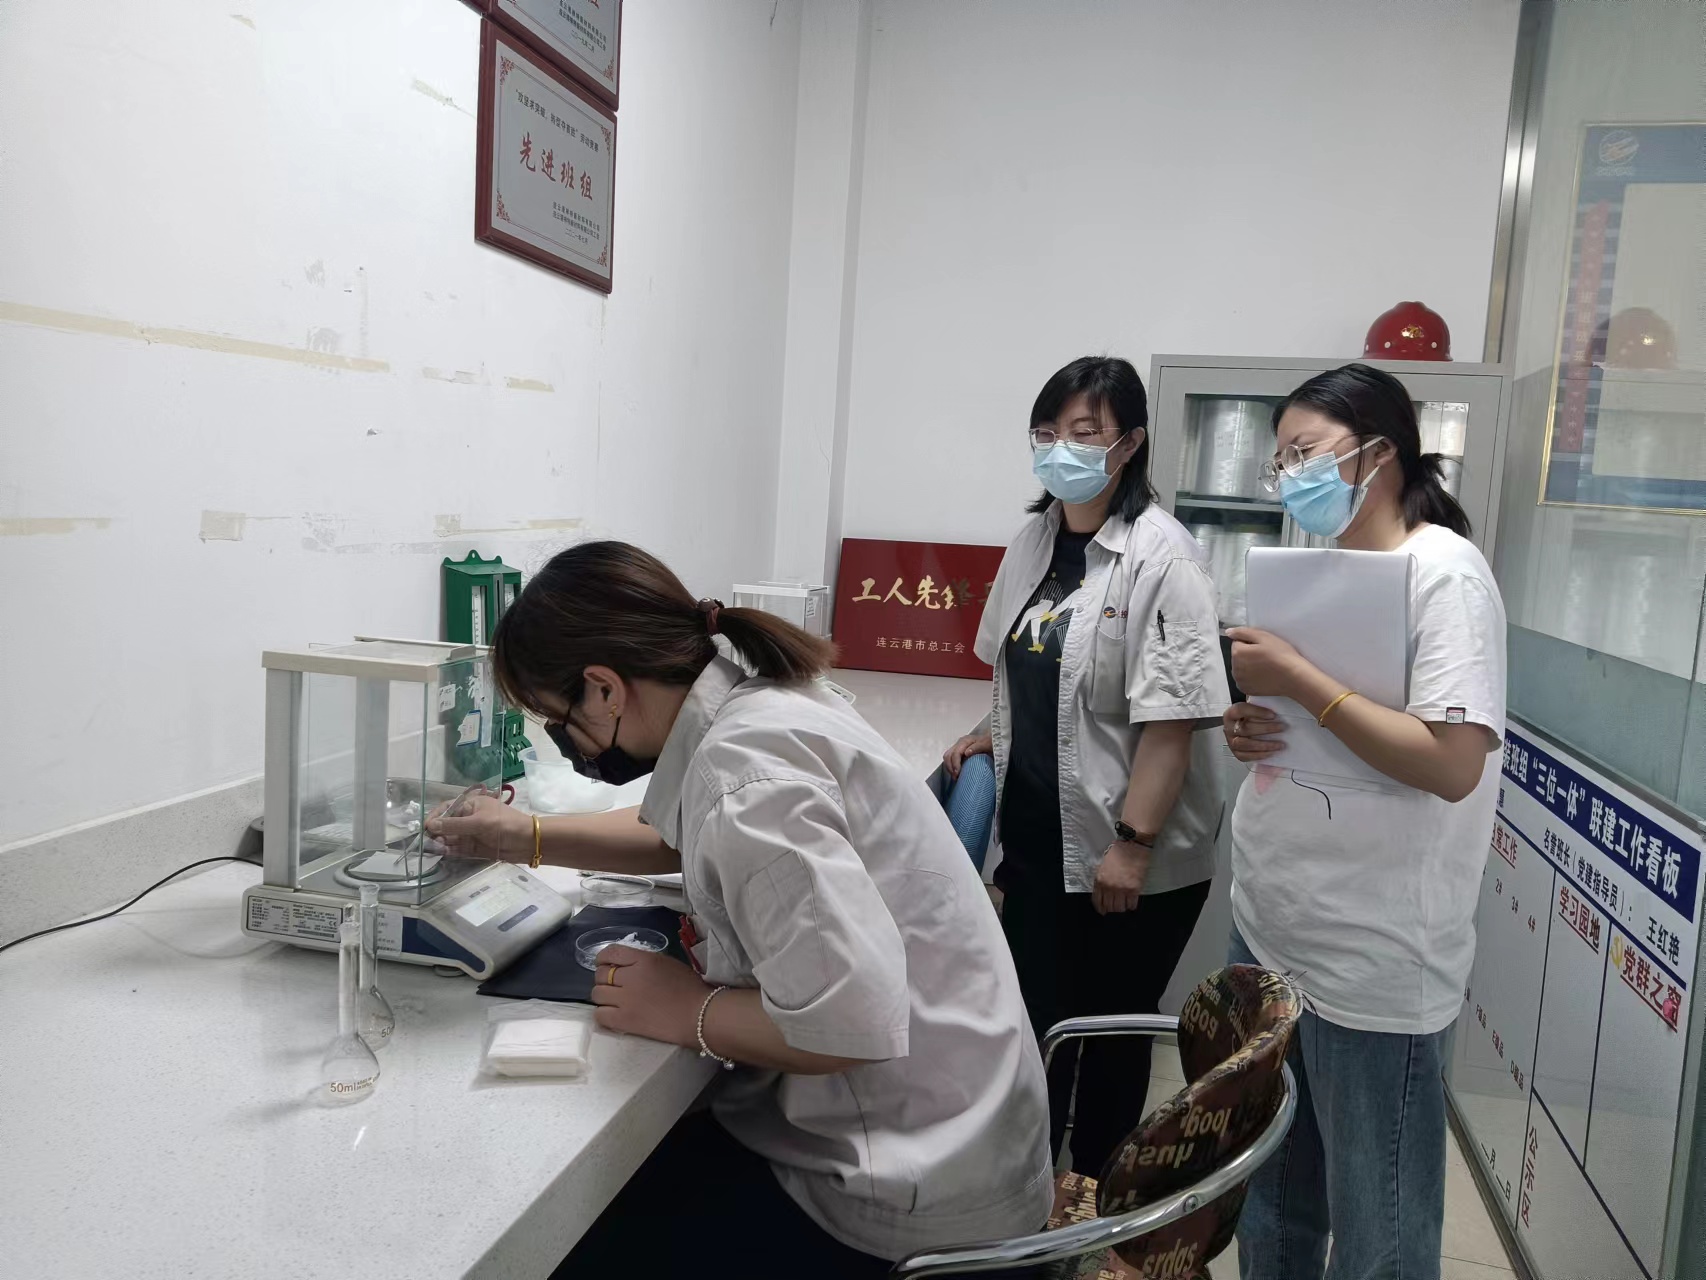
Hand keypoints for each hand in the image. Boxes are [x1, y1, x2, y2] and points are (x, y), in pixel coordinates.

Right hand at [428, 795, 532, 861]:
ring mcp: (472, 833)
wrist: (528, 842)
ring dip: (441, 843)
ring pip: (451, 838)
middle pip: (447, 825)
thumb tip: (430, 825)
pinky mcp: (475, 847)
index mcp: (471, 805)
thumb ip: (454, 825)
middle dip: (436, 833)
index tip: (425, 827)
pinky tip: (442, 854)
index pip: (447, 808)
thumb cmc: (505, 824)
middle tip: (426, 842)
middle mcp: (469, 818)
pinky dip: (450, 851)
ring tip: (432, 849)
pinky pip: (458, 849)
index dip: (435, 817)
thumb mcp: (479, 822)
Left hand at [589, 946, 710, 1045]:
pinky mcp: (624, 1020)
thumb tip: (625, 967)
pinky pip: (599, 1014)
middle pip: (600, 974)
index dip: (603, 959)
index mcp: (643, 960)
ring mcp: (625, 1000)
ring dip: (604, 996)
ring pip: (597, 994)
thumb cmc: (690, 988)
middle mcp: (630, 977)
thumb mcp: (667, 963)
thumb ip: (644, 962)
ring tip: (615, 1002)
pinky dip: (603, 1013)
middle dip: (604, 979)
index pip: (610, 953)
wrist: (699, 1016)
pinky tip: (614, 1014)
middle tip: (615, 986)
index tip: (604, 964)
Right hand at [944, 733, 992, 778]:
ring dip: (949, 767)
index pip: (955, 753)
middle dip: (950, 767)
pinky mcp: (958, 752)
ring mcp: (958, 747)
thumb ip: (977, 747)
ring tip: (955, 776)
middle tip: (955, 777)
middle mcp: (959, 743)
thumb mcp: (986, 744)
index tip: (957, 773)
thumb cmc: (990, 743)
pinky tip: (956, 772)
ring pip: (947, 757)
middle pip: (948, 755)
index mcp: (965, 741)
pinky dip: (951, 766)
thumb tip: (966, 752)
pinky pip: (950, 759)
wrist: (992, 742)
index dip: (955, 764)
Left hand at [1092, 841, 1149, 914]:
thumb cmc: (1117, 851)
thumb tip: (1103, 891)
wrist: (1133, 845)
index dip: (1100, 908)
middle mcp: (1109, 887)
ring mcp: (1122, 889)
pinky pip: (1132, 904)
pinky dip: (1132, 906)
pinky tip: (1132, 904)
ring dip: (1122, 909)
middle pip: (1109, 907)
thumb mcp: (1102, 865)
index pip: (1097, 901)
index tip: (1103, 911)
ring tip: (1124, 906)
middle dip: (1111, 910)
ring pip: (1120, 908)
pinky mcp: (1135, 889)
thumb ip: (1101, 879)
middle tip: (1115, 908)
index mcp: (1100, 880)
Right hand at [1223, 703, 1286, 762]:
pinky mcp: (1237, 753)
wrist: (1246, 726)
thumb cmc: (1252, 716)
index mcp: (1231, 714)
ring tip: (1280, 744)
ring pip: (1245, 744)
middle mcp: (1229, 728)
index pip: (1241, 710)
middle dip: (1265, 728)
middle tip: (1282, 727)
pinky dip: (1260, 755)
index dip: (1257, 712)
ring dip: (1264, 745)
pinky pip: (1246, 756)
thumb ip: (1262, 705)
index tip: (1273, 715)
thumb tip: (1279, 708)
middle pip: (1245, 728)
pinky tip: (1272, 752)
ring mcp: (1231, 741)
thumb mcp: (1255, 707)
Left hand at [1226, 627, 1310, 698]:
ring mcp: (1240, 681)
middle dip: (1248, 654)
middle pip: (1238, 656)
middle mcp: (1234, 668)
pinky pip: (1244, 679)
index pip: (1237, 642)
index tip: (1263, 647)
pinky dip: (1251, 677)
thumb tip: (1229, 632)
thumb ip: (1243, 632)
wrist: (1294, 677)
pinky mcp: (1246, 690)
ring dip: (1249, 665)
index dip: (1250, 642)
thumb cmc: (1281, 655)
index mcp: (1237, 653)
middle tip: (1266, 656)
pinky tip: (1264, 676)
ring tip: (1266, 666)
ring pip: (1241, 668)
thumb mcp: (1264, 636)